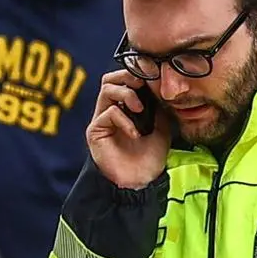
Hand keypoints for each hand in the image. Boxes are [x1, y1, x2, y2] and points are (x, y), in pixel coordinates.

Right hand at [86, 71, 170, 189]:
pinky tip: (134, 134)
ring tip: (139, 109)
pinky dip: (124, 120)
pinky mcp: (95, 131)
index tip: (152, 80)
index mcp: (125, 108)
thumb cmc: (150, 158)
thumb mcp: (161, 127)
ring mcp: (101, 120)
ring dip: (126, 94)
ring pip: (107, 90)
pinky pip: (108, 113)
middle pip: (109, 79)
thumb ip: (158, 107)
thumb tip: (160, 87)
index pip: (123, 80)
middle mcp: (110, 111)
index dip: (135, 75)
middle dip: (127, 78)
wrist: (142, 182)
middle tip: (142, 86)